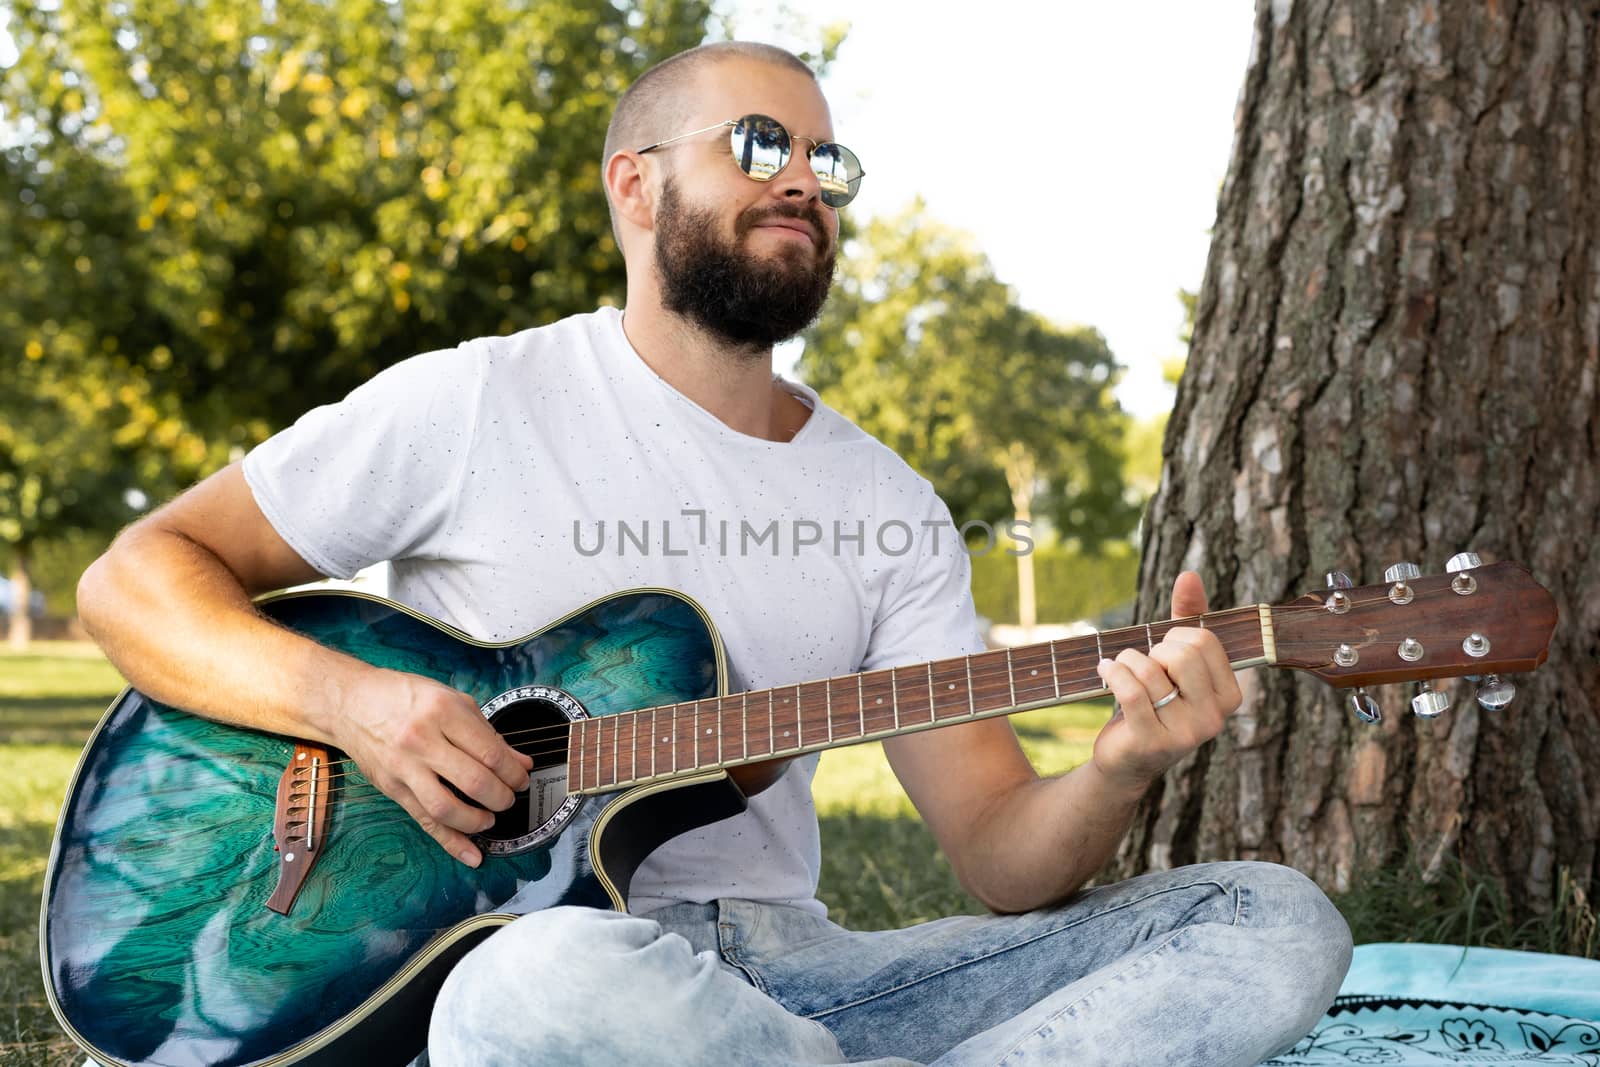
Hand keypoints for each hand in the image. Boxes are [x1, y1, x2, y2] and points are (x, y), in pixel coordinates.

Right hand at [331, 669, 532, 866]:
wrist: (350, 703)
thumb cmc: (404, 696)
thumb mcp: (452, 700)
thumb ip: (487, 732)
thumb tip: (521, 762)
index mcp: (443, 712)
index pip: (490, 752)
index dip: (514, 772)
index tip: (522, 778)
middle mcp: (422, 740)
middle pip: (474, 781)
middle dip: (502, 796)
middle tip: (510, 797)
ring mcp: (404, 768)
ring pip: (447, 808)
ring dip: (478, 821)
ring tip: (491, 818)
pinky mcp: (392, 788)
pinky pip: (424, 822)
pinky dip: (450, 842)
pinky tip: (471, 854)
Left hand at [1089, 571, 1242, 797]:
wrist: (1125, 760)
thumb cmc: (1154, 702)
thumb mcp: (1173, 661)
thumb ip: (1187, 618)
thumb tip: (1189, 575)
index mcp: (1229, 696)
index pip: (1205, 640)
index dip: (1175, 637)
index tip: (1163, 650)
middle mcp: (1215, 718)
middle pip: (1183, 652)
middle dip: (1154, 648)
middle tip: (1142, 663)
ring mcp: (1185, 734)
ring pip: (1152, 669)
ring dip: (1127, 661)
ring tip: (1119, 668)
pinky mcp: (1151, 742)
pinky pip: (1132, 690)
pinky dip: (1112, 673)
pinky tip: (1104, 670)